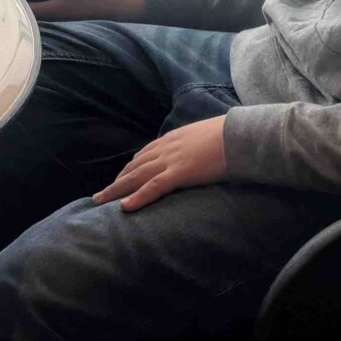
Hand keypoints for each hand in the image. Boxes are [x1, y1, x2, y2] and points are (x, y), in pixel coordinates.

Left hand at [94, 116, 228, 211]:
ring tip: (100, 202)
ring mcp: (171, 160)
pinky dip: (137, 197)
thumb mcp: (206, 137)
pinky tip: (124, 207)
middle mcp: (166, 148)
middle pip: (134, 167)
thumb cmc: (229, 135)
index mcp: (172, 139)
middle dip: (116, 182)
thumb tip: (198, 154)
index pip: (144, 155)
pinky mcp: (180, 173)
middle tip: (100, 195)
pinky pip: (153, 187)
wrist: (239, 134)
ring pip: (136, 177)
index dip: (130, 169)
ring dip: (116, 190)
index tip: (120, 179)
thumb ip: (196, 145)